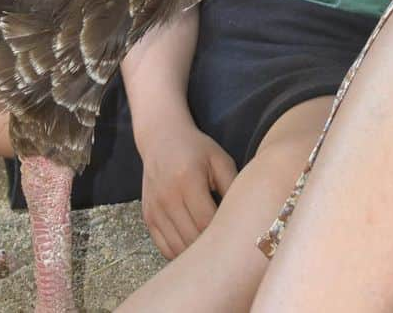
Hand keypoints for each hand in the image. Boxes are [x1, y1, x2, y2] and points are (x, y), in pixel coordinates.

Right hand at [138, 121, 236, 258]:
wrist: (162, 139)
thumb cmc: (197, 149)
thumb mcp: (220, 160)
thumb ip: (232, 186)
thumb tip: (244, 216)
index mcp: (188, 179)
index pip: (206, 221)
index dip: (222, 233)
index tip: (236, 235)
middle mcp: (167, 197)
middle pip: (191, 238)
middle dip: (210, 247)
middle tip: (227, 247)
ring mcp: (155, 209)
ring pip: (177, 247)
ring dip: (195, 253)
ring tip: (212, 249)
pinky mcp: (148, 217)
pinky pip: (164, 247)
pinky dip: (180, 252)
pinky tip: (194, 245)